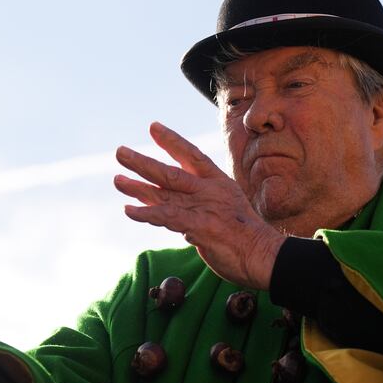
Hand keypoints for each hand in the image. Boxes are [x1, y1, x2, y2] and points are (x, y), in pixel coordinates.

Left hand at [114, 122, 284, 289]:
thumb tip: (178, 219)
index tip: (153, 127)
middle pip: (169, 172)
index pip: (192, 155)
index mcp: (219, 182)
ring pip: (164, 193)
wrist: (264, 255)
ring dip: (137, 187)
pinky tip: (129, 211)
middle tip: (120, 152)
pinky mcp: (198, 226)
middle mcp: (209, 191)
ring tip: (117, 180)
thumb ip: (201, 209)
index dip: (172, 141)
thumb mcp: (227, 212)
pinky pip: (166, 217)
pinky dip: (146, 214)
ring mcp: (203, 207)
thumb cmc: (246, 238)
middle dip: (142, 162)